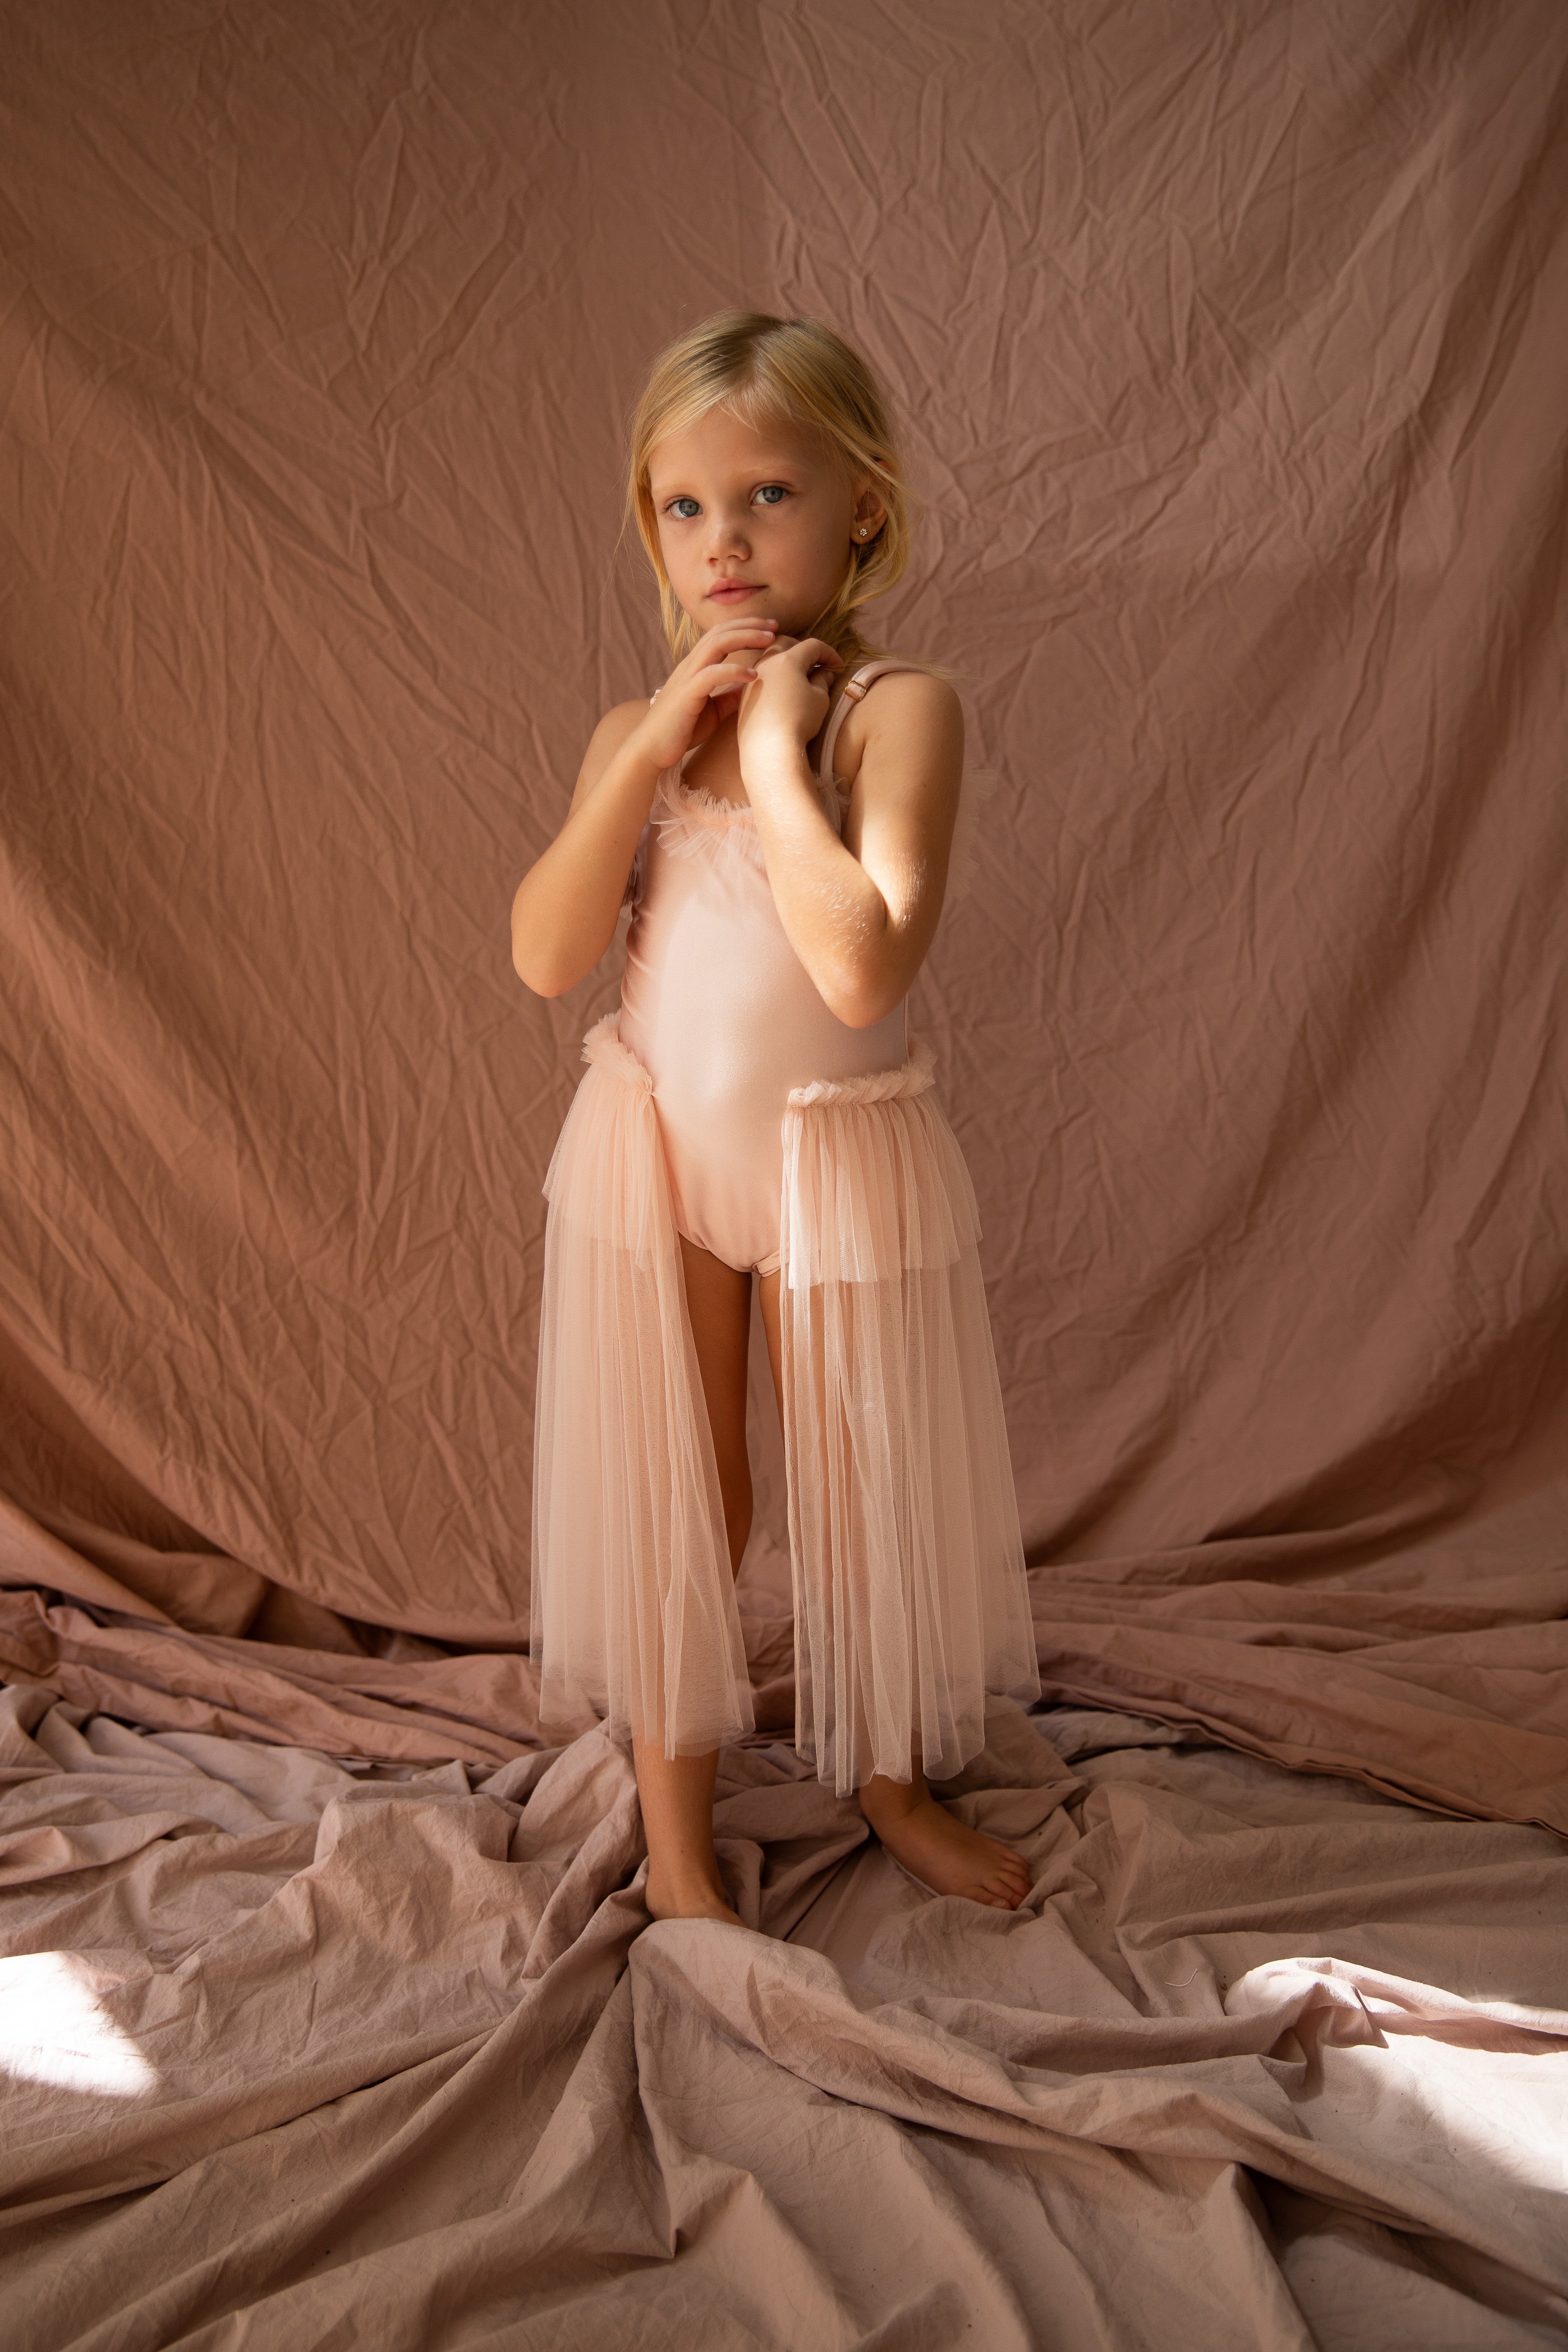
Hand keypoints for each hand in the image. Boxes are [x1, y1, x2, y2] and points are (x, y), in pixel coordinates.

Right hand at [638, 619, 778, 770]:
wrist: (651, 750)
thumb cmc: (681, 730)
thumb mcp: (714, 710)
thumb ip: (731, 695)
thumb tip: (753, 685)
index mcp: (696, 667)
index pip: (721, 634)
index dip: (745, 627)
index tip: (770, 628)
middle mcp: (691, 666)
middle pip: (721, 632)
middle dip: (750, 625)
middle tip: (775, 625)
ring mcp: (687, 678)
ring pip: (716, 644)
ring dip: (745, 637)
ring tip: (769, 640)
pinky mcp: (686, 695)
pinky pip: (711, 674)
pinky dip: (734, 670)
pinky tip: (753, 674)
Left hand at [735, 636, 843, 778]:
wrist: (769, 749)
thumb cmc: (799, 722)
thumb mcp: (819, 699)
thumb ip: (822, 681)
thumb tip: (823, 673)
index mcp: (788, 660)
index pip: (812, 646)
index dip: (829, 653)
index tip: (839, 665)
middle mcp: (766, 664)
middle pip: (785, 643)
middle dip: (803, 649)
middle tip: (815, 663)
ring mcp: (752, 680)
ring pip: (769, 659)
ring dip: (785, 662)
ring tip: (798, 677)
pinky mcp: (744, 696)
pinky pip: (760, 678)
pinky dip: (774, 678)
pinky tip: (782, 693)